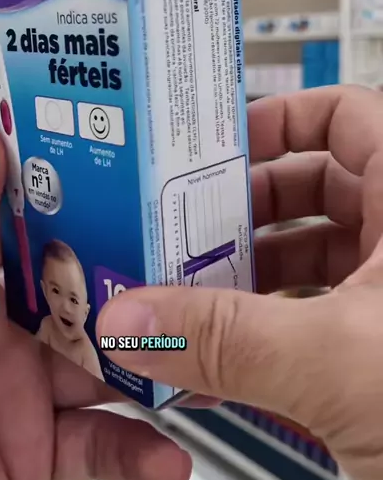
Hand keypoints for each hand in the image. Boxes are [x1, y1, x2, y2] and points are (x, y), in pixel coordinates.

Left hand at [0, 125, 190, 479]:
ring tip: (202, 365)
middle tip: (196, 275)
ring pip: (108, 369)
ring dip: (158, 368)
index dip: (83, 205)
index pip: (32, 230)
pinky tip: (169, 457)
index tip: (140, 182)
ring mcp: (18, 394)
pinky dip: (141, 452)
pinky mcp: (31, 454)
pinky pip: (100, 446)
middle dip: (141, 286)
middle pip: (87, 295)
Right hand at [98, 86, 382, 479]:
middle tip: (179, 230)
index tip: (213, 149)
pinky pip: (316, 317)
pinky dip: (267, 331)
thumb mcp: (338, 362)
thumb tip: (135, 320)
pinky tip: (219, 363)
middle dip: (240, 212)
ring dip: (246, 277)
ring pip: (312, 258)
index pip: (344, 116)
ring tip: (185, 299)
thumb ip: (224, 339)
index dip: (277, 120)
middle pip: (313, 189)